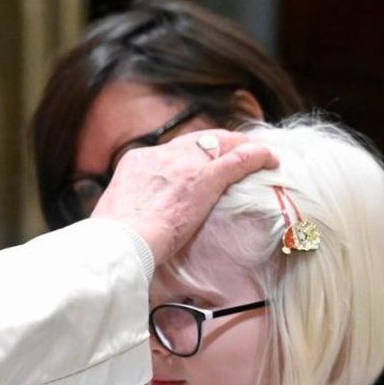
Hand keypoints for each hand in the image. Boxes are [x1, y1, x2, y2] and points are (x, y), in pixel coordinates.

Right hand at [91, 129, 277, 266]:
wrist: (119, 243)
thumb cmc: (113, 241)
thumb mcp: (116, 215)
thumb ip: (132, 208)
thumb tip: (135, 222)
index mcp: (136, 162)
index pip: (170, 152)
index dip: (190, 154)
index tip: (201, 160)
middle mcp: (160, 156)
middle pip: (197, 141)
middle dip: (219, 143)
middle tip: (236, 149)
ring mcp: (184, 165)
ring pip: (221, 143)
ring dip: (241, 146)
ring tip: (259, 153)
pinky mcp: (204, 179)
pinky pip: (238, 160)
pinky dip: (257, 157)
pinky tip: (271, 160)